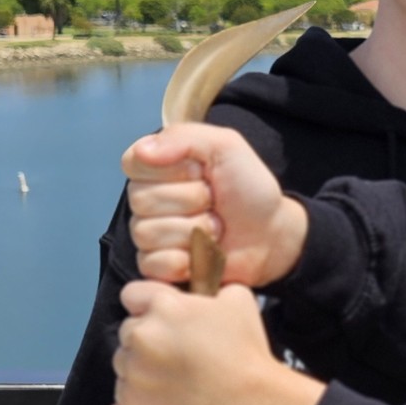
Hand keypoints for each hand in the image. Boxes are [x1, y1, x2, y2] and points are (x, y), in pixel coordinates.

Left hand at [115, 280, 324, 404]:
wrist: (249, 404)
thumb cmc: (246, 353)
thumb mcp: (237, 299)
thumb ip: (208, 287)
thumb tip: (200, 290)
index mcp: (162, 305)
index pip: (132, 294)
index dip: (147, 304)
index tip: (161, 316)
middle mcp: (142, 335)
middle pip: (129, 329)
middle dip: (148, 336)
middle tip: (176, 351)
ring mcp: (134, 371)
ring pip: (125, 361)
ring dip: (142, 365)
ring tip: (176, 375)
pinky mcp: (133, 403)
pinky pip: (126, 391)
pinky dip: (142, 393)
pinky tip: (171, 394)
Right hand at [124, 124, 308, 288]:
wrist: (270, 233)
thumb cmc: (247, 187)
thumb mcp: (225, 146)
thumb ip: (183, 137)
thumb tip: (143, 151)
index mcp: (156, 166)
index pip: (135, 164)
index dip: (173, 169)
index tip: (202, 172)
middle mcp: (145, 199)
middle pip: (141, 201)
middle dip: (191, 201)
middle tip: (214, 202)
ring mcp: (149, 235)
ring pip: (147, 233)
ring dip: (193, 231)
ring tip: (215, 228)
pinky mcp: (158, 266)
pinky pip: (152, 264)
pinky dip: (185, 260)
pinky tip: (204, 253)